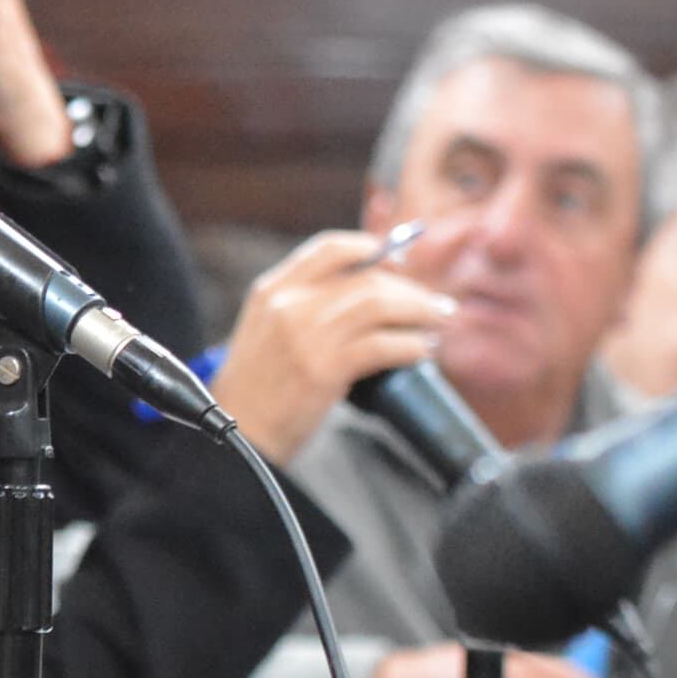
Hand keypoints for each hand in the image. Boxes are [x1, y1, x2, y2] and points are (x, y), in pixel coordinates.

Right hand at [211, 231, 457, 462]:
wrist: (238, 430)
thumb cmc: (258, 386)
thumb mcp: (268, 328)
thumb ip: (305, 304)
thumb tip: (371, 291)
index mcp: (272, 288)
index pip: (330, 247)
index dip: (373, 249)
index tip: (398, 265)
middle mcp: (288, 304)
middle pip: (365, 277)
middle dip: (410, 289)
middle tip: (434, 304)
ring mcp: (305, 335)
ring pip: (379, 305)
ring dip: (420, 311)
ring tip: (438, 323)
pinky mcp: (324, 369)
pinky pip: (383, 345)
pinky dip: (411, 346)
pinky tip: (423, 351)